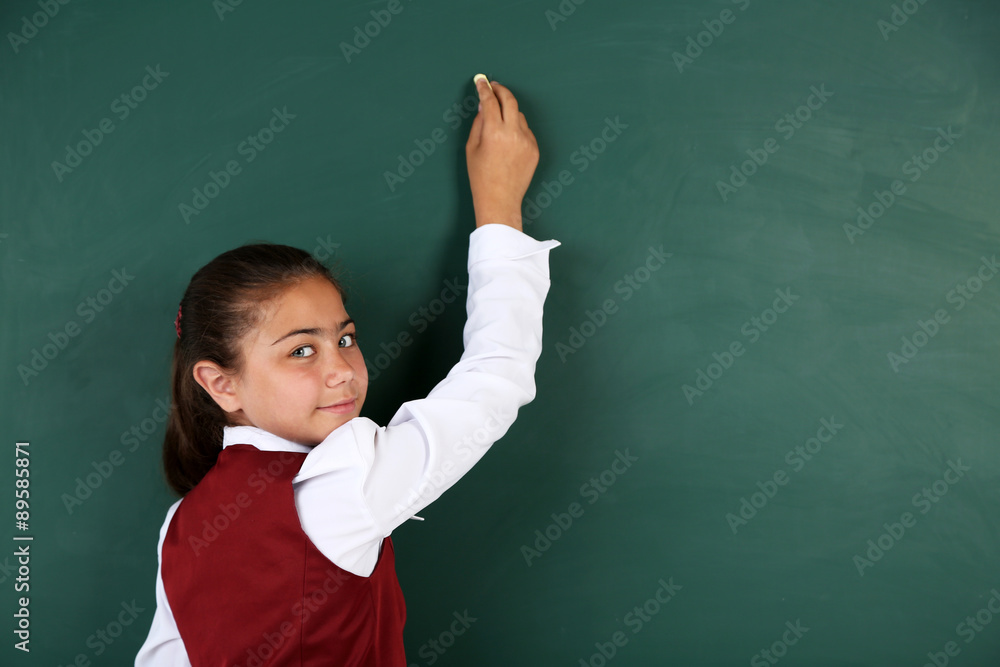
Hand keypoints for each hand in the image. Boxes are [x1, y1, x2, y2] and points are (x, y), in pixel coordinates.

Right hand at [465, 78, 538, 231]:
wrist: (500, 200)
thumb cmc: (481, 177)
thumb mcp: (471, 148)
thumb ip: (478, 124)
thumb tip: (483, 106)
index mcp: (494, 133)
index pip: (489, 101)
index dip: (484, 89)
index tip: (481, 81)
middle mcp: (513, 134)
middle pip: (510, 100)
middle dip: (501, 90)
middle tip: (494, 87)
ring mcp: (527, 141)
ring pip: (519, 115)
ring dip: (508, 112)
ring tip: (498, 121)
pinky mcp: (535, 149)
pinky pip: (526, 131)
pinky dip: (517, 129)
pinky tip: (508, 141)